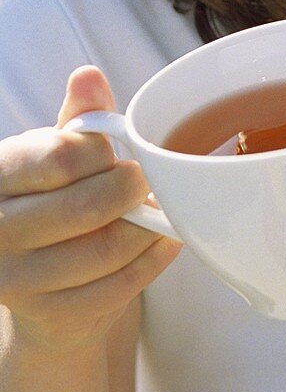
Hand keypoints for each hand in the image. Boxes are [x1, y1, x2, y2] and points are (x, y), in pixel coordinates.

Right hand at [0, 67, 180, 354]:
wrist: (41, 284)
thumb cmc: (54, 199)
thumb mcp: (59, 151)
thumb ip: (79, 117)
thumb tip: (88, 75)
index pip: (60, 158)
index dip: (102, 153)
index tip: (118, 154)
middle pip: (85, 207)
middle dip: (131, 190)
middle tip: (145, 183)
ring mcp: (18, 280)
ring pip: (106, 249)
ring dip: (147, 227)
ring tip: (158, 211)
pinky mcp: (50, 316)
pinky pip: (118, 287)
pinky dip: (152, 260)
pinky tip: (162, 241)